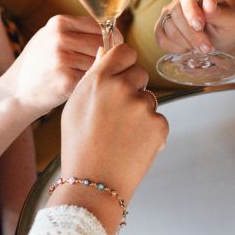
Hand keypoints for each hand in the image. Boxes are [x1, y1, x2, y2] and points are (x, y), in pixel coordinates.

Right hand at [3, 15, 121, 119]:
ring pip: (100, 62)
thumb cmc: (40, 64)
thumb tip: (113, 32)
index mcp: (58, 23)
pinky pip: (93, 79)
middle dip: (110, 56)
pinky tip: (86, 88)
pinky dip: (93, 84)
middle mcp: (59, 38)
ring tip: (95, 78)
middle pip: (102, 44)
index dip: (112, 38)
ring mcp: (62, 59)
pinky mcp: (66, 80)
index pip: (99, 26)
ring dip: (103, 72)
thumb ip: (76, 32)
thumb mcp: (50, 37)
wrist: (18, 91)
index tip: (115, 48)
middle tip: (109, 66)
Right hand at [60, 44, 167, 202]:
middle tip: (118, 113)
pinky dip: (150, 131)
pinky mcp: (158, 124)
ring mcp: (142, 106)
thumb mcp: (76, 105)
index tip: (122, 73)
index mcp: (99, 79)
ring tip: (121, 134)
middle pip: (139, 73)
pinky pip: (157, 118)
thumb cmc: (79, 146)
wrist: (93, 183)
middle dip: (133, 87)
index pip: (125, 51)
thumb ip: (93, 75)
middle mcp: (122, 88)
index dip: (124, 62)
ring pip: (149, 98)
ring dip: (140, 111)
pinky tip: (132, 145)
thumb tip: (104, 52)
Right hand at [155, 0, 234, 54]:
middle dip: (192, 34)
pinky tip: (188, 50)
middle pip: (176, 15)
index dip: (191, 11)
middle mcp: (178, 1)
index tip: (199, 26)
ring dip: (185, 43)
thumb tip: (208, 2)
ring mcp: (168, 15)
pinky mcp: (162, 29)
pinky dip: (174, 48)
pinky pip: (161, 39)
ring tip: (201, 49)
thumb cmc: (225, 26)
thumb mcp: (229, 20)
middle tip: (207, 48)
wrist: (222, 38)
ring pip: (168, 29)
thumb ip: (218, 12)